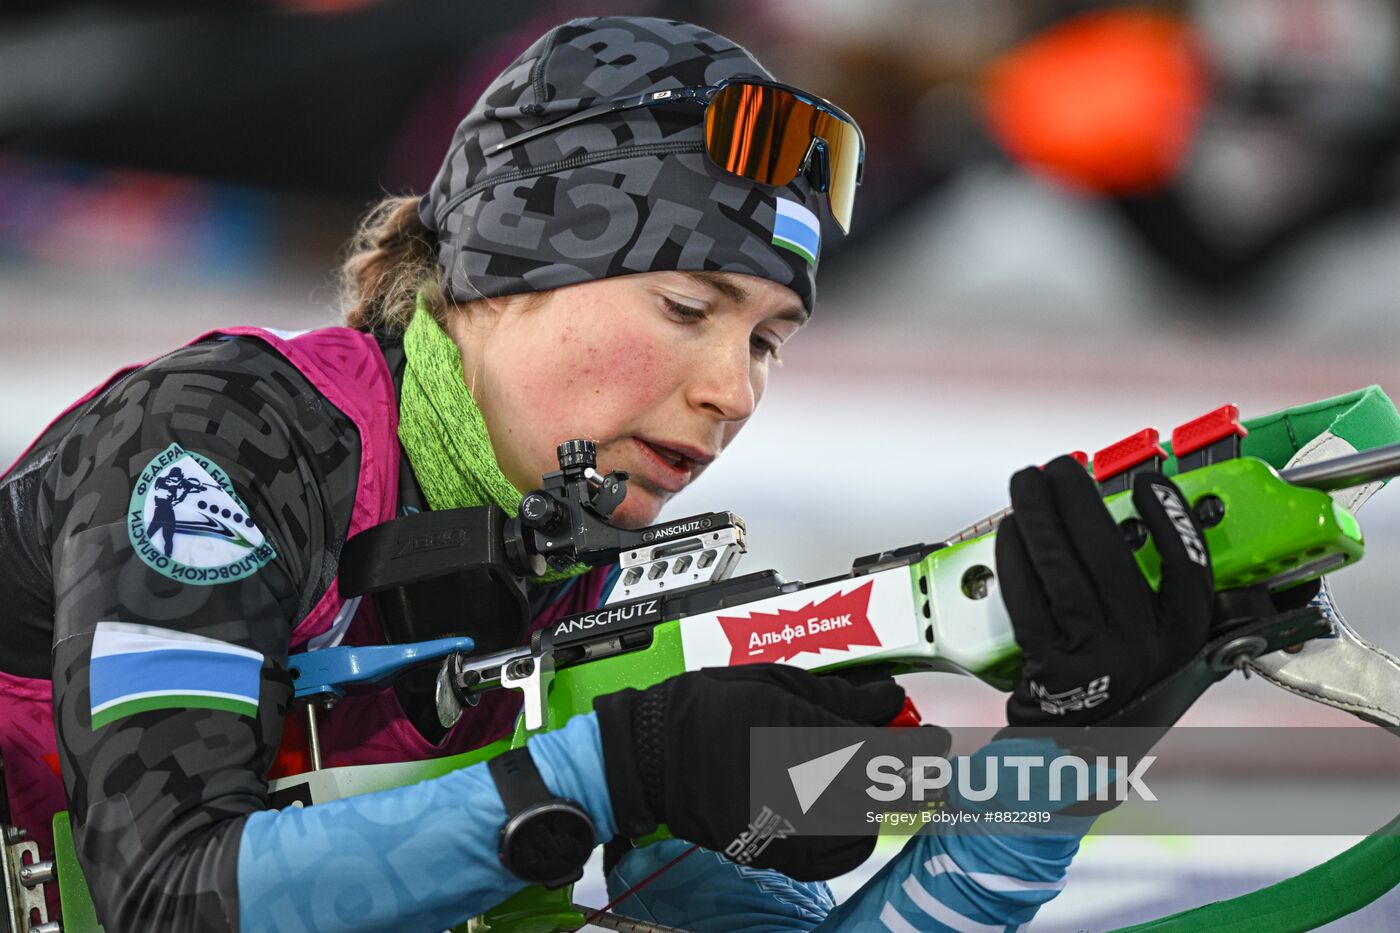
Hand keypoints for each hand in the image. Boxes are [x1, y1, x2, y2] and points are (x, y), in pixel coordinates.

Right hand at [594, 664, 904, 880]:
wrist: (652, 755)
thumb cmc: (706, 710)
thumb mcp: (778, 683)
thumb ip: (841, 697)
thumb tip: (888, 700)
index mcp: (806, 737)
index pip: (890, 752)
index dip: (925, 748)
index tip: (934, 738)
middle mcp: (802, 788)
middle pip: (885, 793)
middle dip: (907, 776)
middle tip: (908, 759)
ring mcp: (789, 826)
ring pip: (865, 827)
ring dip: (878, 804)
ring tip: (866, 780)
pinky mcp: (775, 852)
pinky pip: (834, 856)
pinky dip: (849, 837)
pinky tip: (841, 812)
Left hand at [996, 456, 1213, 726]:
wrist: (1078, 760)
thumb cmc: (1119, 695)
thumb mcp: (1163, 653)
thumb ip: (1161, 600)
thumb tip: (1139, 524)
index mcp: (1184, 643)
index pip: (1190, 572)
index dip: (1172, 522)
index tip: (1152, 483)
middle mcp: (1145, 652)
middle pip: (1111, 557)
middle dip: (1080, 500)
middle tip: (1061, 466)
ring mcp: (1096, 661)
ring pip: (1062, 571)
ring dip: (1038, 516)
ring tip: (1026, 483)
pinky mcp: (1049, 668)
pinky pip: (1027, 599)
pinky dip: (1015, 559)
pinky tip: (1009, 531)